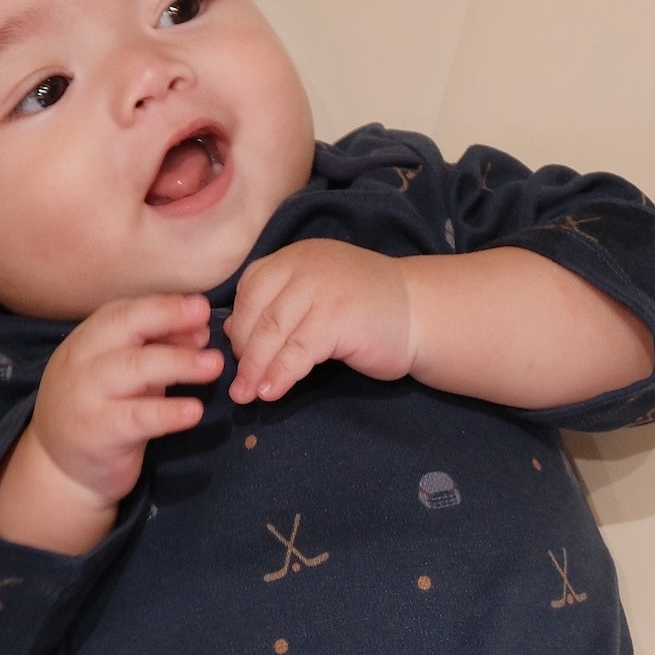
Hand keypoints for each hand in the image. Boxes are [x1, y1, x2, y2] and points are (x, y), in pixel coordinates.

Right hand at [28, 292, 222, 508]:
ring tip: (214, 364)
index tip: (199, 306)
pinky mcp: (96, 433)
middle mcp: (81, 363)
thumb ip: (153, 353)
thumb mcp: (122, 378)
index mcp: (85, 342)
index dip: (162, 306)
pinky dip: (167, 413)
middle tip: (207, 318)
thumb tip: (199, 332)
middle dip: (168, 318)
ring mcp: (85, 397)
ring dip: (177, 363)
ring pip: (132, 368)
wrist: (61, 472)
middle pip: (124, 328)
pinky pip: (136, 418)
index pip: (122, 312)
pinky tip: (193, 411)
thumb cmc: (99, 416)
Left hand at [226, 240, 413, 404]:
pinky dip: (281, 374)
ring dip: (256, 369)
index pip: (251, 287)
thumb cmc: (367, 311)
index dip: (239, 325)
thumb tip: (232, 332)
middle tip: (239, 386)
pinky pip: (298, 350)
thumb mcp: (315, 299)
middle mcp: (305, 265)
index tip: (238, 357)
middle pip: (257, 312)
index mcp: (296, 258)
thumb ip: (279, 307)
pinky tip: (273, 392)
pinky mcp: (338, 317)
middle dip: (244, 353)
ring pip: (273, 331)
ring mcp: (322, 289)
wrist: (421, 313)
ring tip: (247, 396)